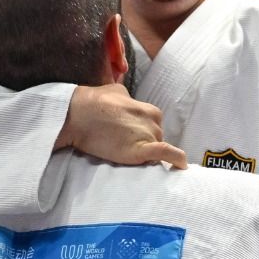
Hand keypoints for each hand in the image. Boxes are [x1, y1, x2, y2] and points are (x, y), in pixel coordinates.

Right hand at [57, 85, 187, 168]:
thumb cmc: (93, 102)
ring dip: (146, 154)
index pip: (154, 129)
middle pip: (156, 140)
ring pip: (155, 149)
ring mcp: (149, 135)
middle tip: (123, 146)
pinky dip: (175, 159)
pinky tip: (180, 166)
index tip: (131, 139)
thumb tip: (130, 104)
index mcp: (150, 110)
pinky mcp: (141, 149)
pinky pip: (165, 153)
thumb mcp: (117, 92)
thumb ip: (129, 101)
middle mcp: (154, 122)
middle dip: (144, 144)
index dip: (143, 136)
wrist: (78, 114)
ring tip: (124, 154)